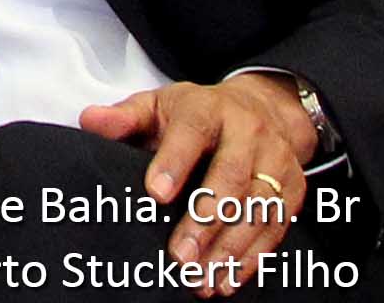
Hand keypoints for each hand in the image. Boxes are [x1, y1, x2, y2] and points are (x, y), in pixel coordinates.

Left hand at [80, 74, 316, 295]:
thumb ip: (124, 116)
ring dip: (230, 248)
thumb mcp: (157, 105)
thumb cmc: (197, 113)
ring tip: (201, 277)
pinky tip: (228, 279)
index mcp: (208, 109)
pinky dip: (253, 257)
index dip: (174, 163)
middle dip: (205, 220)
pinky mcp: (292, 189)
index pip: (191, 133)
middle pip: (231, 177)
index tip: (155, 194)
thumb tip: (90, 121)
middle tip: (180, 255)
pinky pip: (275, 226)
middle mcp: (248, 133)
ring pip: (257, 208)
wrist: (261, 110)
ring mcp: (276, 162)